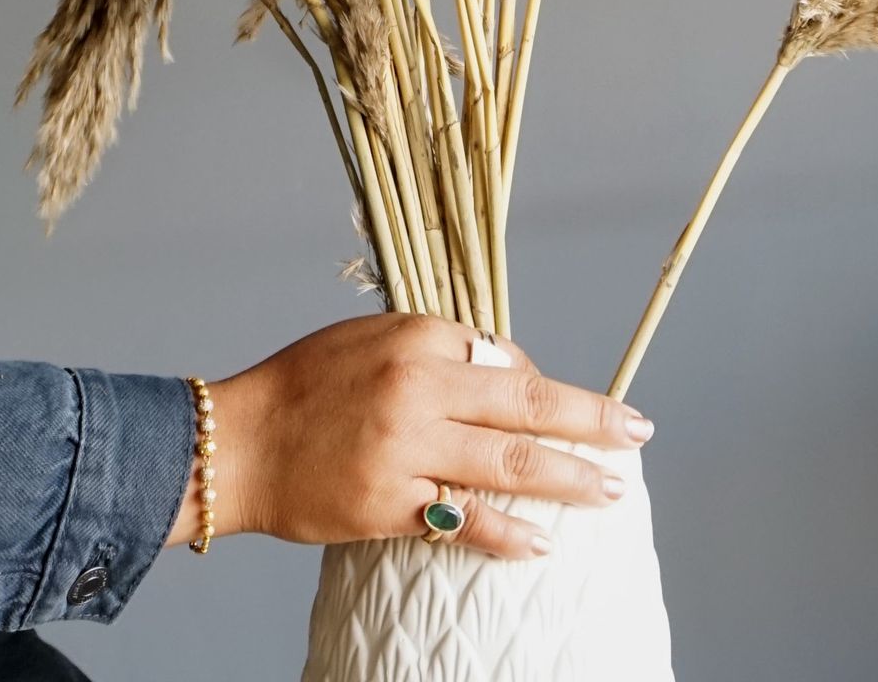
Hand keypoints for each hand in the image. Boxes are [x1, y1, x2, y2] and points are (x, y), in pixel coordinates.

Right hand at [167, 313, 653, 559]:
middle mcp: (420, 385)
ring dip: (571, 477)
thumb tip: (506, 371)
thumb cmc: (305, 384)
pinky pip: (465, 521)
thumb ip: (437, 350)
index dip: (542, 383)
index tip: (570, 403)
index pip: (507, 356)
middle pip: (529, 403)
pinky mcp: (390, 503)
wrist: (239, 442)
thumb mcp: (372, 339)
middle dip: (593, 418)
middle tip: (639, 430)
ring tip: (612, 487)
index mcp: (419, 336)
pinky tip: (542, 541)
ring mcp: (408, 447)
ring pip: (511, 463)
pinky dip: (509, 532)